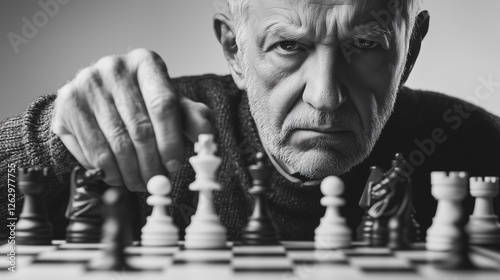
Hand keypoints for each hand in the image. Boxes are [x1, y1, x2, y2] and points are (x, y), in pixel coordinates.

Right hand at [52, 49, 212, 191]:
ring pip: (115, 144)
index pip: (163, 104)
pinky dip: (109, 172)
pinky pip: (92, 151)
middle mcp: (113, 67)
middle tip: (158, 183)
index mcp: (146, 62)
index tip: (175, 165)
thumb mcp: (172, 105)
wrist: (99, 98)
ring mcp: (85, 85)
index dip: (171, 140)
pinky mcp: (66, 105)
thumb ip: (193, 118)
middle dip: (152, 164)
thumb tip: (207, 138)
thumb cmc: (143, 103)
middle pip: (139, 129)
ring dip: (132, 173)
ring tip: (141, 184)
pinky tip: (119, 177)